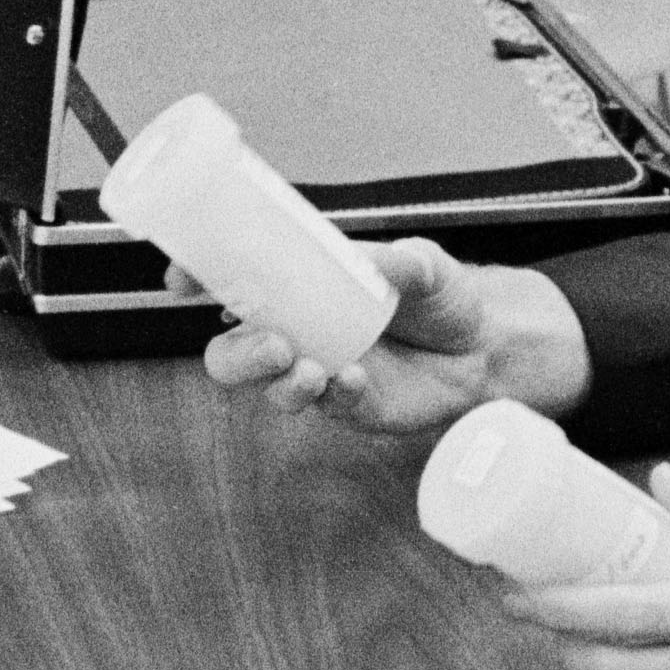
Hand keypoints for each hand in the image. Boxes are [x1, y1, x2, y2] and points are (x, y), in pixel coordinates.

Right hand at [197, 237, 591, 437]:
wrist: (486, 347)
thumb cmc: (442, 296)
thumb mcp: (426, 265)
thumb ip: (404, 261)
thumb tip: (383, 263)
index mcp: (298, 286)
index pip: (231, 282)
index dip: (197, 278)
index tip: (182, 279)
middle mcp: (298, 331)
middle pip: (229, 354)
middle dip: (236, 354)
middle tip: (274, 344)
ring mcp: (319, 371)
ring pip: (266, 388)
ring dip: (278, 383)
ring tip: (313, 370)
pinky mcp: (351, 405)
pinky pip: (324, 408)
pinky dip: (333, 395)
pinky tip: (354, 380)